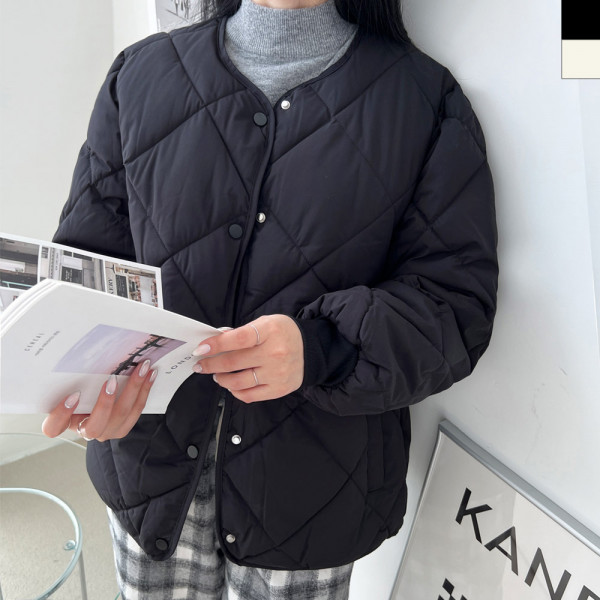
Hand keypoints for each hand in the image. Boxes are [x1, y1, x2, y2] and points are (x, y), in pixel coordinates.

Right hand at [41, 360, 156, 441]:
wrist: (97, 406)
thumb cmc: (81, 394)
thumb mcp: (71, 388)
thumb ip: (70, 381)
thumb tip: (81, 355)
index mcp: (66, 423)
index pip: (53, 428)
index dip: (61, 414)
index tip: (73, 395)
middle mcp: (87, 431)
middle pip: (95, 426)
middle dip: (106, 402)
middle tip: (112, 379)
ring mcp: (107, 432)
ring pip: (121, 415)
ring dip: (134, 389)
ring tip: (142, 369)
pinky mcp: (124, 427)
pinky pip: (136, 410)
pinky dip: (144, 390)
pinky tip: (150, 374)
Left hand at [192, 315, 303, 402]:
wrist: (311, 348)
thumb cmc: (283, 333)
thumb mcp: (265, 323)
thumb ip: (241, 332)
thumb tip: (215, 342)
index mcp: (270, 331)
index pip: (238, 339)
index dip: (216, 345)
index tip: (201, 349)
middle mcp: (275, 353)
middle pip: (234, 362)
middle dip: (211, 364)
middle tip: (200, 364)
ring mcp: (277, 373)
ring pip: (238, 382)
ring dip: (221, 379)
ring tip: (217, 375)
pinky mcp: (279, 389)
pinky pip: (249, 395)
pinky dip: (235, 391)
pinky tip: (231, 385)